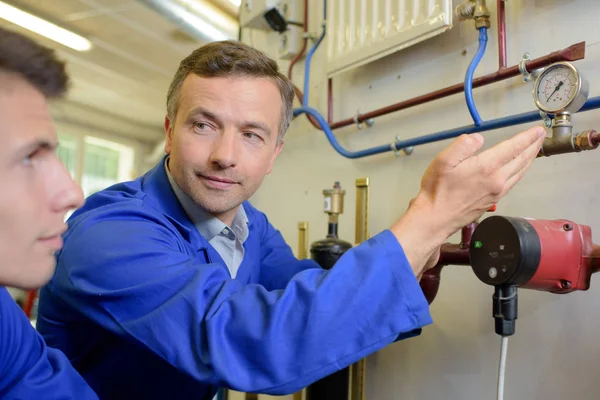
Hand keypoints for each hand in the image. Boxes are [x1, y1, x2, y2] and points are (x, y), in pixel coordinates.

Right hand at [392, 126, 544, 276]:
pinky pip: (514, 182)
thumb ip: (462, 145)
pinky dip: (521, 171)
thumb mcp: (443, 161)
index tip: (537, 130)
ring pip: (520, 172)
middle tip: (540, 136)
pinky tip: (519, 169)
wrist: (436, 218)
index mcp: (486, 167)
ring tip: (534, 149)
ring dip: (530, 159)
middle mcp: (497, 180)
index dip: (527, 137)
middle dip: (533, 146)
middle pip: (522, 160)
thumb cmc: (437, 191)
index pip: (513, 148)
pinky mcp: (494, 200)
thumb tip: (478, 138)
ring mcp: (497, 192)